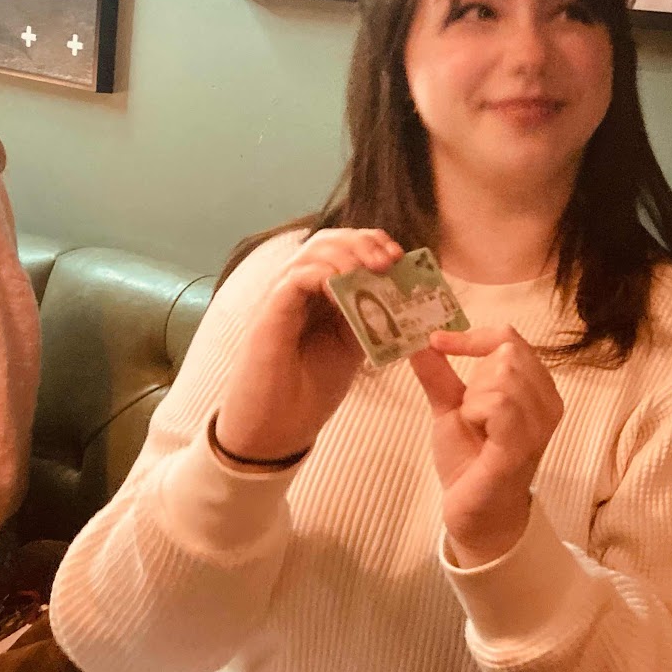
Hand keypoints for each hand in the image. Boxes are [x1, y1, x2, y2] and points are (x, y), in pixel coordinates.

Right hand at [215, 229, 404, 464]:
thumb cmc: (310, 389)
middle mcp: (297, 289)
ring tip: (370, 270)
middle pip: (326, 241)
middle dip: (362, 242)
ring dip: (345, 255)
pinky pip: (293, 281)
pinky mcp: (268, 317)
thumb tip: (403, 294)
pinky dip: (320, 275)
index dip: (372, 243)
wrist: (276, 431)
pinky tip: (341, 286)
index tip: (398, 257)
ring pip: (309, 253)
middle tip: (388, 260)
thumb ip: (371, 317)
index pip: (343, 247)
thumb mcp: (353, 346)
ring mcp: (280, 301)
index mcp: (319, 293)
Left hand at [409, 329, 564, 567]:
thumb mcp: (451, 408)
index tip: (437, 342)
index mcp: (536, 387)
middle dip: (475, 376)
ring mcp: (539, 424)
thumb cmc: (470, 460)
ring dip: (474, 398)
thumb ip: (439, 374)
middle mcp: (547, 401)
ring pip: (504, 376)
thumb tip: (417, 341)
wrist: (474, 514)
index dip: (472, 336)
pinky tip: (478, 432)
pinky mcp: (522, 445)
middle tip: (469, 409)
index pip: (510, 338)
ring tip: (475, 425)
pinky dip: (478, 412)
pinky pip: (501, 404)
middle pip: (508, 353)